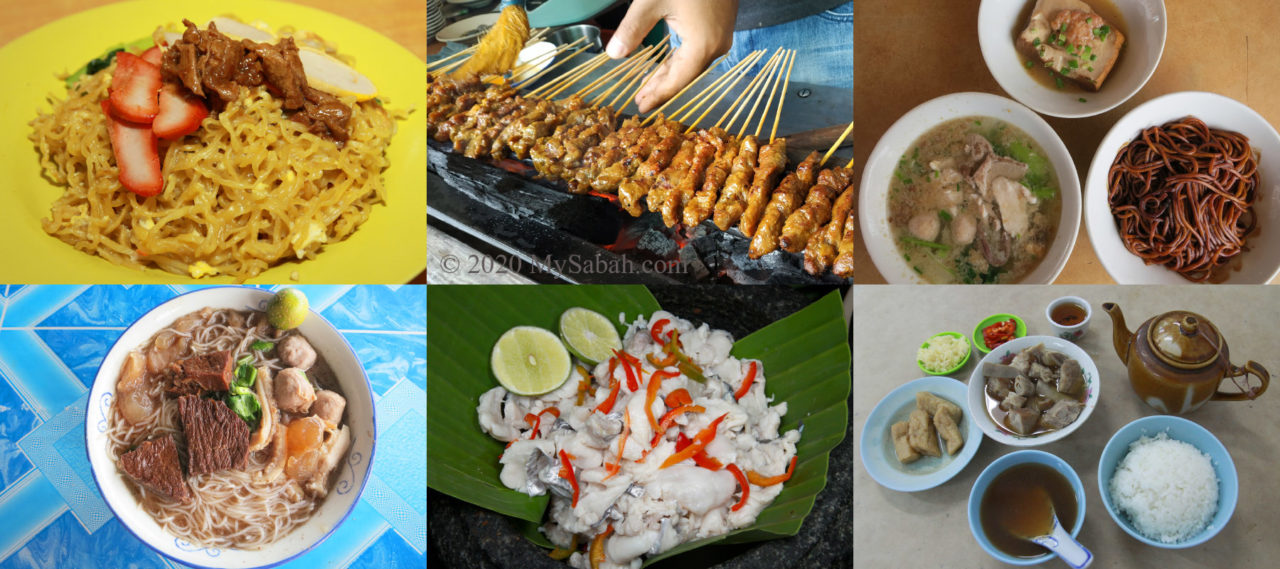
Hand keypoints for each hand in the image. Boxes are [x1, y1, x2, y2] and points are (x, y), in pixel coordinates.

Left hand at [606, 0, 737, 113]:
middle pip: (684, 76)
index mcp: (701, 46)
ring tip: (648, 86)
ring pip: (691, 63)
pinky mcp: (720, 24)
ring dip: (669, 74)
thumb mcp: (651, 1)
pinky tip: (665, 63)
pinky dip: (680, 60)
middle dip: (661, 88)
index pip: (675, 81)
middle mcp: (716, 46)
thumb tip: (613, 55)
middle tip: (640, 102)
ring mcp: (721, 35)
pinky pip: (697, 50)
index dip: (657, 95)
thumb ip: (632, 29)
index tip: (640, 108)